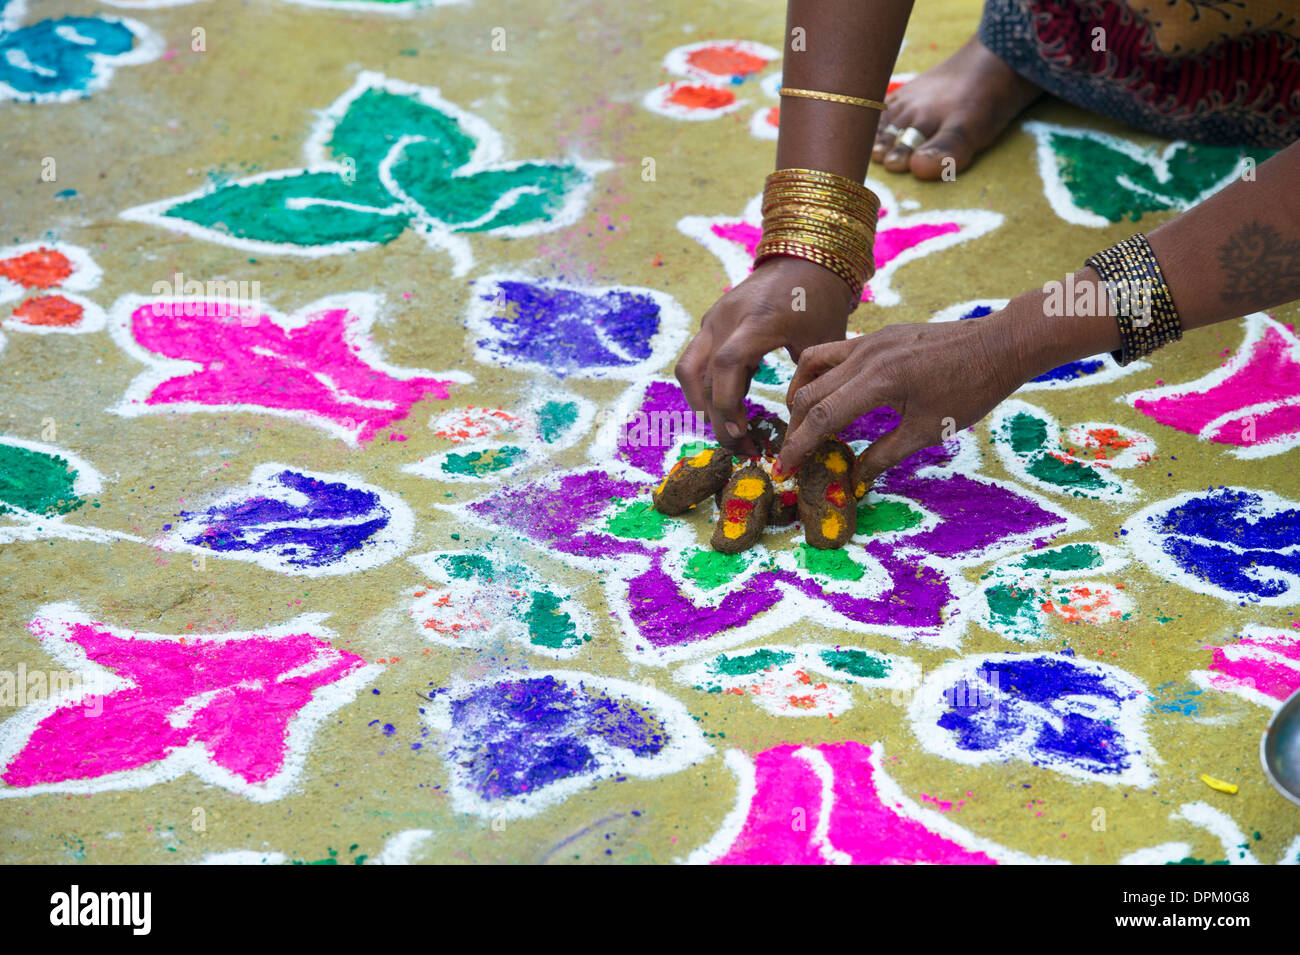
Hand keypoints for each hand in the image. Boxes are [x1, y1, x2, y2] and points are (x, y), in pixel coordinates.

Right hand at [675, 256, 858, 455]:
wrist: (805, 256)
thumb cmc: (820, 299)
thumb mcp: (823, 340)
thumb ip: (808, 378)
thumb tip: (799, 423)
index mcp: (758, 320)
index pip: (727, 365)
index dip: (728, 404)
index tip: (744, 435)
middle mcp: (728, 318)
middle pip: (703, 375)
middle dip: (717, 417)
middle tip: (739, 447)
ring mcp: (715, 318)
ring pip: (689, 368)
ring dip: (701, 403)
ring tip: (726, 430)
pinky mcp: (712, 321)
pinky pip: (696, 359)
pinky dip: (705, 387)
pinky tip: (727, 407)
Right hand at [776, 309, 1025, 486]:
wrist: (998, 345)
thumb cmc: (970, 391)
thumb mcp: (927, 431)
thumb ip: (883, 455)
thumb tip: (853, 479)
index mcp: (878, 381)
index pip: (821, 417)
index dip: (798, 447)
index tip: (783, 469)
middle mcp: (865, 356)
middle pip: (808, 393)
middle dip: (794, 428)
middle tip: (792, 455)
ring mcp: (869, 341)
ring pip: (811, 365)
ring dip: (799, 395)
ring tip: (801, 422)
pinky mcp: (876, 335)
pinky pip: (832, 353)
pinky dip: (819, 376)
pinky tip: (828, 394)